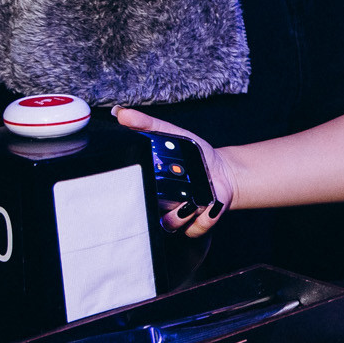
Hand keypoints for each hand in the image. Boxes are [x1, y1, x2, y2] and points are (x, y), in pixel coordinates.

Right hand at [112, 107, 234, 235]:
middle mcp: (158, 205)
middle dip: (155, 206)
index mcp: (147, 185)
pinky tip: (208, 206)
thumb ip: (146, 124)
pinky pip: (193, 229)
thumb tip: (120, 113)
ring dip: (180, 214)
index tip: (140, 184)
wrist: (223, 170)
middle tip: (165, 194)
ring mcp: (177, 216)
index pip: (129, 194)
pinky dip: (202, 219)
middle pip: (145, 215)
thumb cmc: (194, 155)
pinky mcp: (196, 224)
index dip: (131, 192)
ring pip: (169, 225)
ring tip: (191, 200)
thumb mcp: (170, 134)